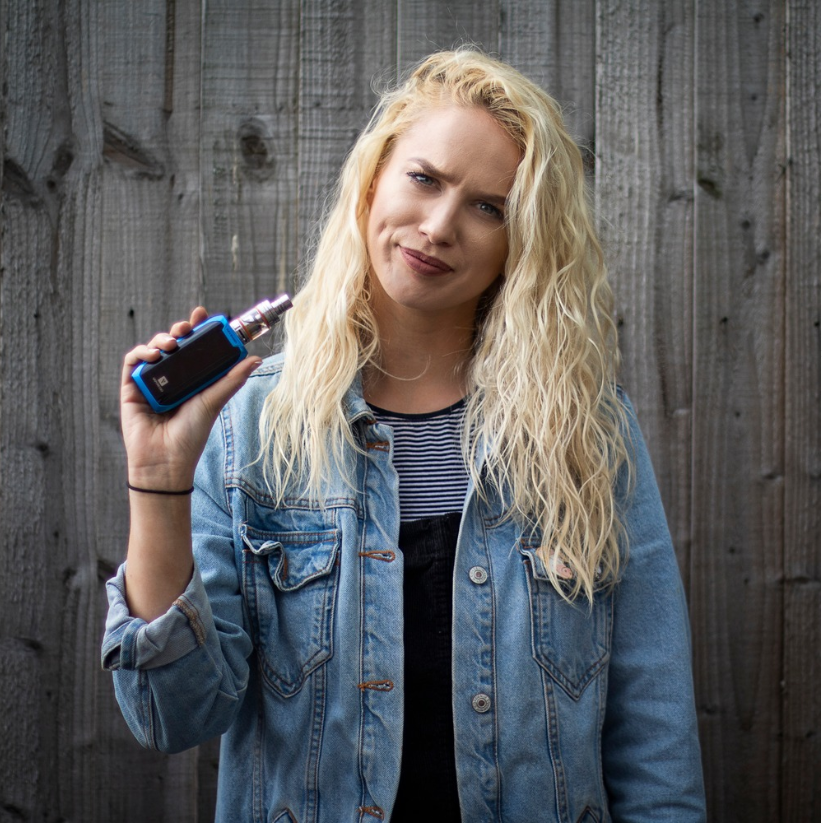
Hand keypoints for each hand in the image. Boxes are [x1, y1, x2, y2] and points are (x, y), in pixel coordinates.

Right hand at [121, 307, 261, 488]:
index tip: (202, 315)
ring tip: (172, 344)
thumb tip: (255, 358)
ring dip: (161, 339)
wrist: (166, 460)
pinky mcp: (131, 389)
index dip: (197, 330)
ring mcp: (151, 383)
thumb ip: (232, 379)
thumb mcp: (214, 401)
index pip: (194, 349)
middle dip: (179, 330)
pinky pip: (133, 362)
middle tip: (187, 327)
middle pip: (173, 344)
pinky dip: (142, 352)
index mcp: (192, 380)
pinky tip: (154, 354)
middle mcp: (171, 379)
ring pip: (153, 349)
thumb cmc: (191, 435)